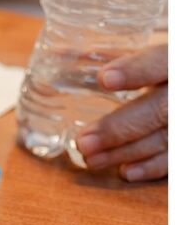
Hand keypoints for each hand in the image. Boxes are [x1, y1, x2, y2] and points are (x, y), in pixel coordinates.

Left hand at [76, 43, 166, 181]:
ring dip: (127, 152)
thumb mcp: (149, 54)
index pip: (161, 61)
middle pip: (161, 110)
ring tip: (91, 159)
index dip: (136, 70)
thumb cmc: (164, 67)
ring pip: (166, 138)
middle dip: (120, 128)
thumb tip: (61, 54)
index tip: (104, 78)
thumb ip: (113, 52)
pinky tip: (126, 172)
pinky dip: (153, 167)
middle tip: (84, 141)